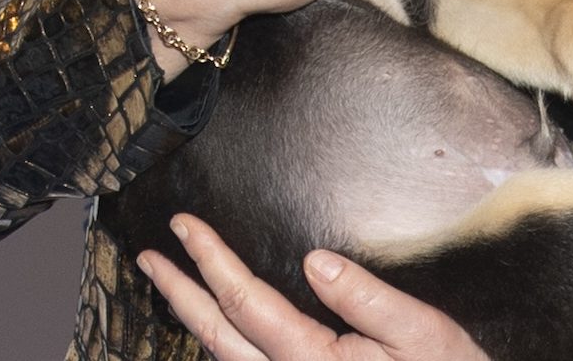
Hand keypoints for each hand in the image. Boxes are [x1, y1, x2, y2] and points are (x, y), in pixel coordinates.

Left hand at [140, 213, 489, 360]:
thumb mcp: (422, 333)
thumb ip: (367, 298)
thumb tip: (314, 259)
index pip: (244, 302)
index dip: (210, 260)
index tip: (184, 225)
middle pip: (216, 334)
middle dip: (179, 290)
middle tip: (150, 255)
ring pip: (223, 358)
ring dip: (194, 317)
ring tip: (173, 284)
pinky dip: (221, 343)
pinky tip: (220, 326)